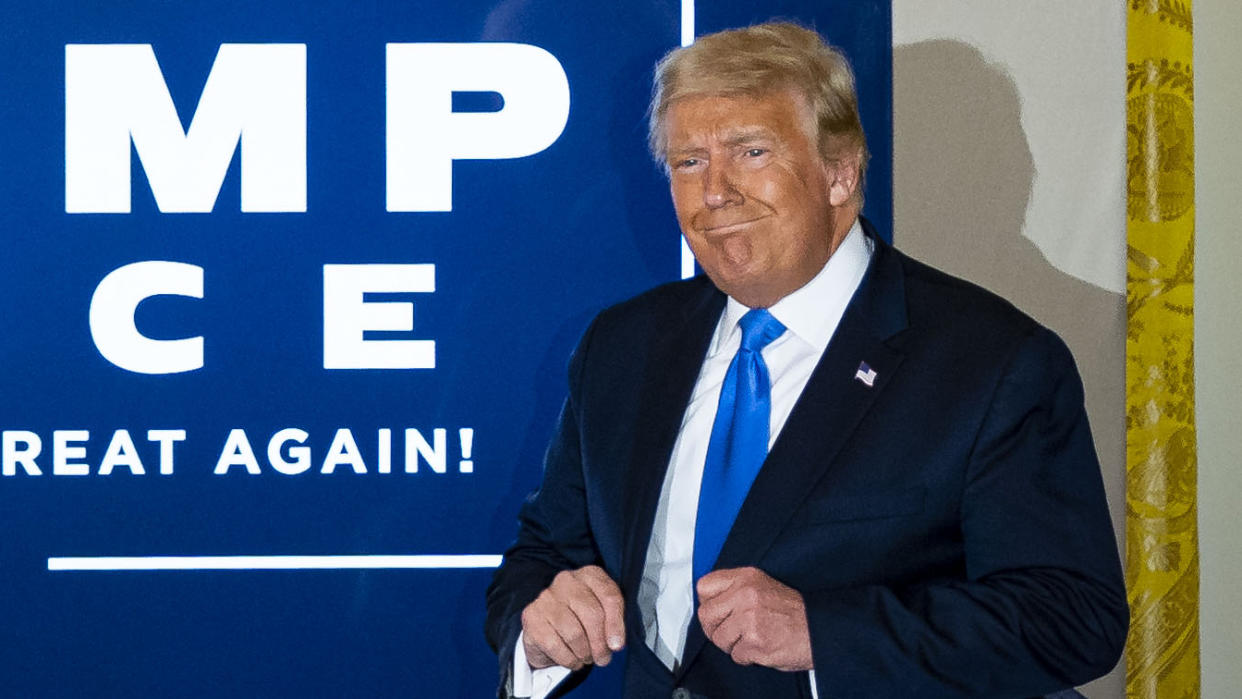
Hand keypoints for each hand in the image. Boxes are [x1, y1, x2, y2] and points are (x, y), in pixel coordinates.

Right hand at [520, 565, 625, 670]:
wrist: (547, 628)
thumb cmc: (580, 620)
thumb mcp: (602, 615)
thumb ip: (613, 624)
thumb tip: (615, 644)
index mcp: (589, 575)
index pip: (609, 596)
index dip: (616, 624)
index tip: (617, 646)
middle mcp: (567, 581)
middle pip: (593, 615)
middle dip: (600, 644)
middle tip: (602, 658)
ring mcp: (546, 597)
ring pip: (575, 633)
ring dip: (584, 653)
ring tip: (586, 657)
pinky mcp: (531, 616)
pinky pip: (555, 645)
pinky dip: (568, 659)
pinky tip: (572, 659)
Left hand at [696, 566, 812, 670]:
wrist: (818, 629)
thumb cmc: (792, 612)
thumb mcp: (763, 586)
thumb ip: (735, 589)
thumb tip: (709, 603)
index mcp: (746, 578)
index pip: (704, 586)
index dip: (708, 603)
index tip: (718, 612)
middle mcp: (745, 594)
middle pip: (706, 615)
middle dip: (715, 628)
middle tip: (732, 632)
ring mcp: (749, 618)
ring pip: (719, 639)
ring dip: (733, 645)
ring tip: (751, 639)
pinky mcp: (755, 641)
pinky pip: (735, 655)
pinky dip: (747, 657)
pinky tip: (761, 647)